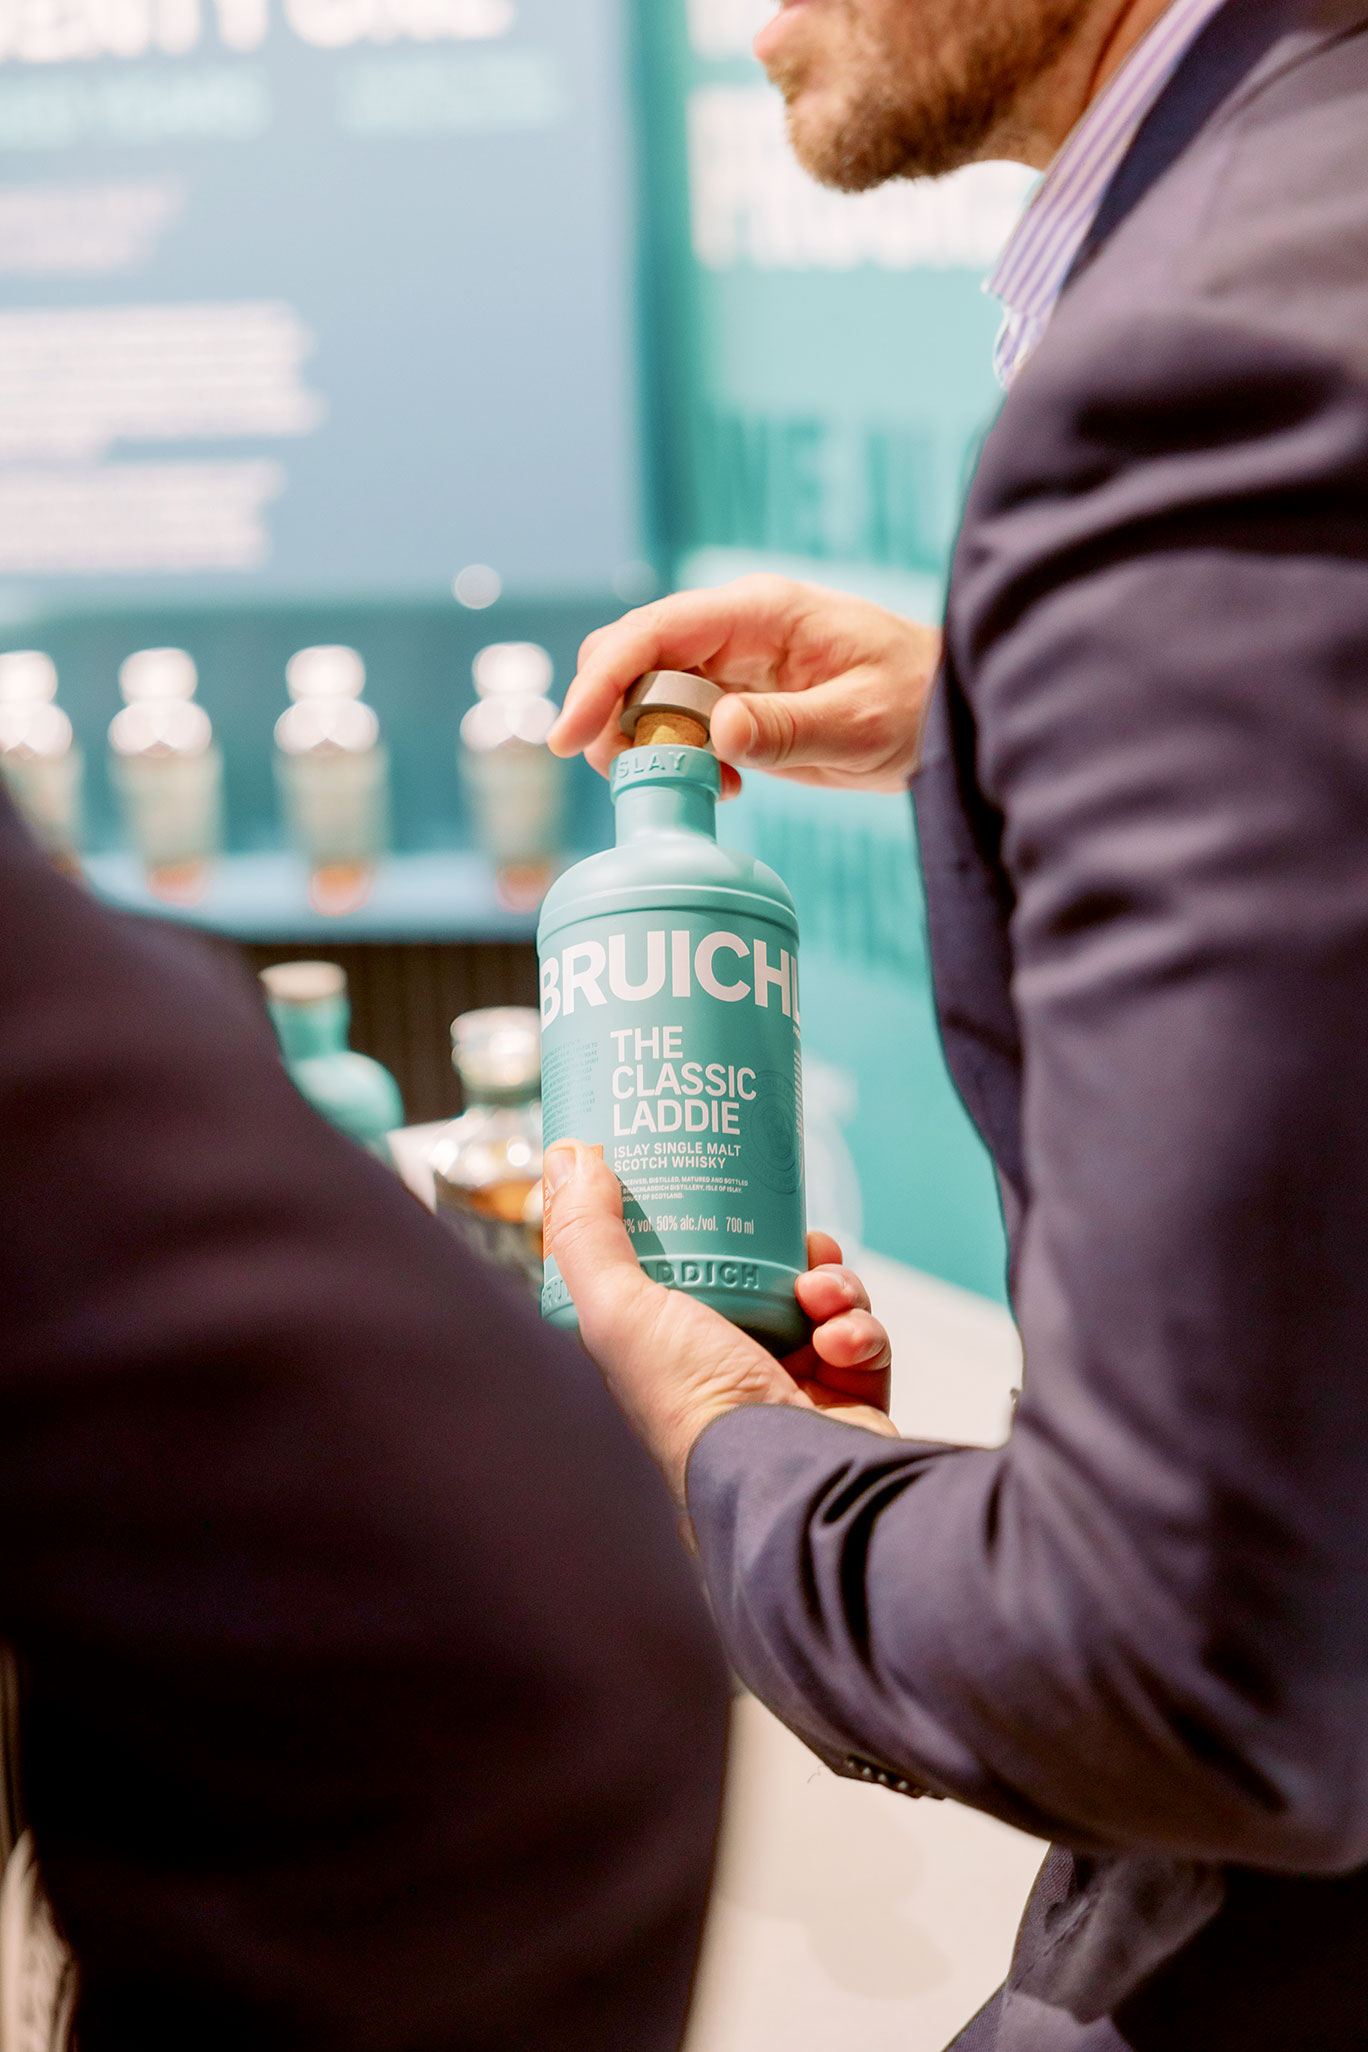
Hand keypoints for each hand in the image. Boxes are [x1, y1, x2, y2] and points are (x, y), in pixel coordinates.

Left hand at [542, 1140, 896, 1506]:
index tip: (727, 1190)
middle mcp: (727, 1370)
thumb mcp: (619, 1309)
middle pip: (766, 1281)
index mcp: (669, 1351)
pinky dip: (861, 1334)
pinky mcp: (849, 1402)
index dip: (709, 1232)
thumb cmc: (690, 1401)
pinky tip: (842, 1341)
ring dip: (833, 1288)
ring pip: (824, 1304)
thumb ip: (591, 1236)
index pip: (688, 1277)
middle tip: (801, 1240)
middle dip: (790, 1253)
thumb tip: (570, 1158)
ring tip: (821, 1294)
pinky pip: (865, 1343)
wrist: (780, 1474)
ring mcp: (791, 1388)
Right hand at [547, 575, 941, 798]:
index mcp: (760, 613)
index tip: (570, 735)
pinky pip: (683, 723)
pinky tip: (728, 788)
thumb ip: (787, 728)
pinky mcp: (740, 700)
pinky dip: (682, 758)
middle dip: (610, 713)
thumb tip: (715, 734)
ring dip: (646, 742)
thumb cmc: (920, 704)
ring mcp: (734, 664)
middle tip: (624, 775)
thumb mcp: (860, 724)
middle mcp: (735, 630)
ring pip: (649, 693)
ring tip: (692, 785)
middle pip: (634, 656)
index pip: (655, 632)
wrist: (952, 716)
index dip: (603, 679)